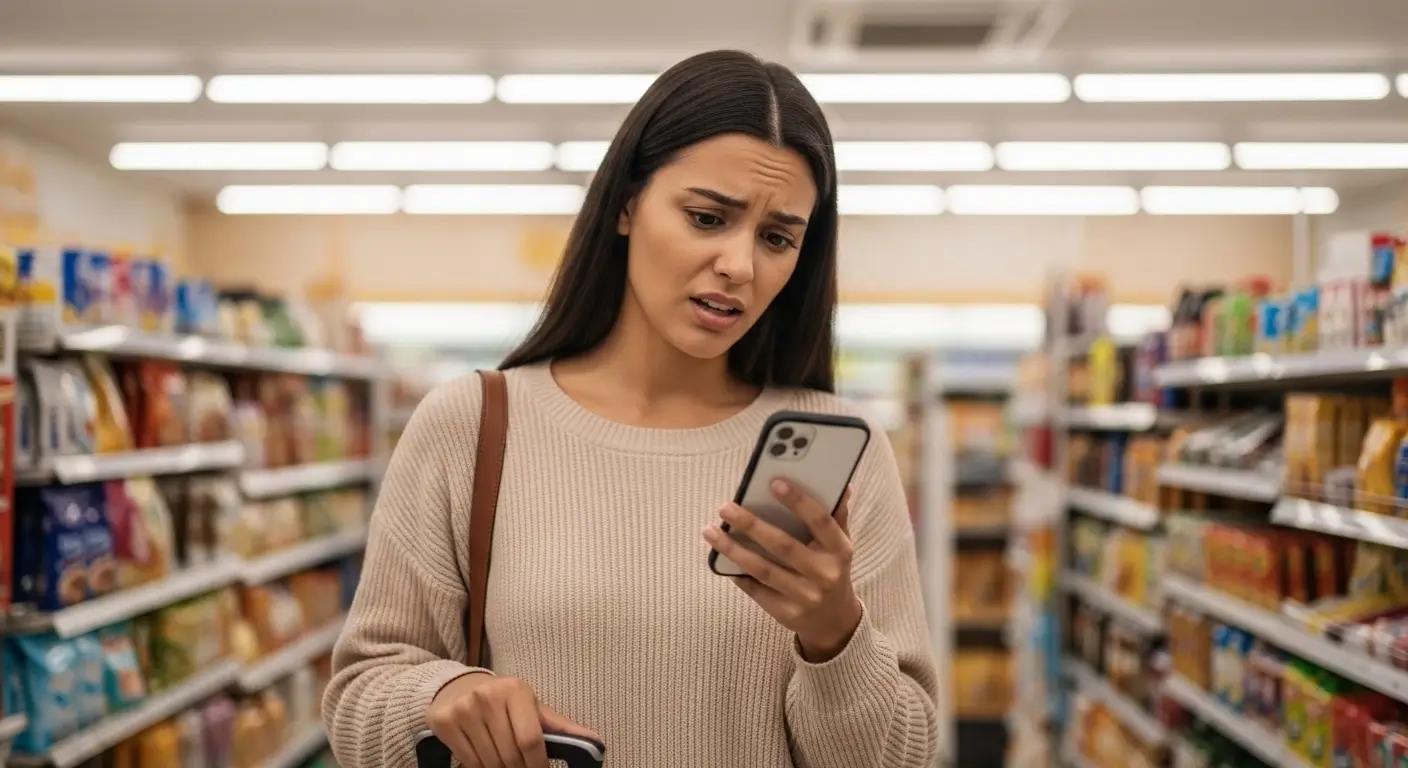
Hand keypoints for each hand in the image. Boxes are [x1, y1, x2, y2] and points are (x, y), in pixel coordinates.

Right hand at [427, 672, 598, 767]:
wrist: (458, 688)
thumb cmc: (503, 701)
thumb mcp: (532, 707)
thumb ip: (559, 726)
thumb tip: (594, 742)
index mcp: (516, 690)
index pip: (531, 740)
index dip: (538, 765)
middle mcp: (488, 696)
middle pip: (510, 755)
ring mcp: (464, 709)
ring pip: (489, 762)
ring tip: (505, 765)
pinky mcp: (445, 722)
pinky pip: (468, 761)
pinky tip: (486, 761)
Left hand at [702, 479, 862, 662]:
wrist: (835, 620)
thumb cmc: (832, 570)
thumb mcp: (840, 544)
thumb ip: (836, 515)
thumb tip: (840, 484)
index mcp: (839, 550)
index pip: (820, 521)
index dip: (798, 501)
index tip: (774, 483)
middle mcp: (824, 574)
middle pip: (783, 545)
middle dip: (751, 525)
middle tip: (725, 508)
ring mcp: (805, 596)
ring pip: (763, 569)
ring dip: (733, 549)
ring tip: (710, 531)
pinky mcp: (787, 613)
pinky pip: (756, 589)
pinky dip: (736, 573)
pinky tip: (720, 558)